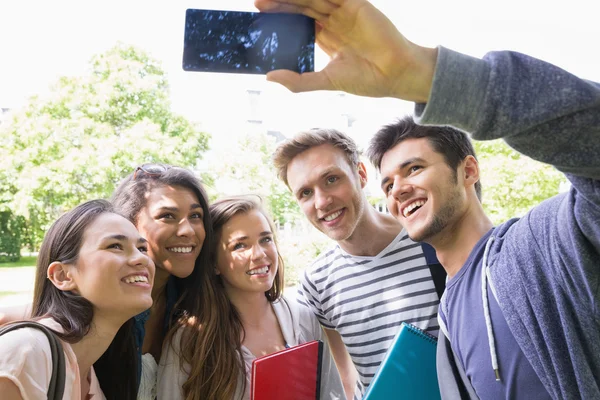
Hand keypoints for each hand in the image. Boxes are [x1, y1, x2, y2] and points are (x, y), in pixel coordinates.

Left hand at [254, 0, 437, 101]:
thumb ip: (298, 80)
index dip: (279, 16)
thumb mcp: (326, 80)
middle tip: (257, 3)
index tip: (258, 16)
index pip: (297, 21)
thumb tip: (269, 77)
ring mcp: (345, 11)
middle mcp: (333, 21)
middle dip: (280, 3)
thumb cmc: (366, 80)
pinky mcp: (357, 4)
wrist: (396, 75)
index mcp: (326, 37)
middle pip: (301, 6)